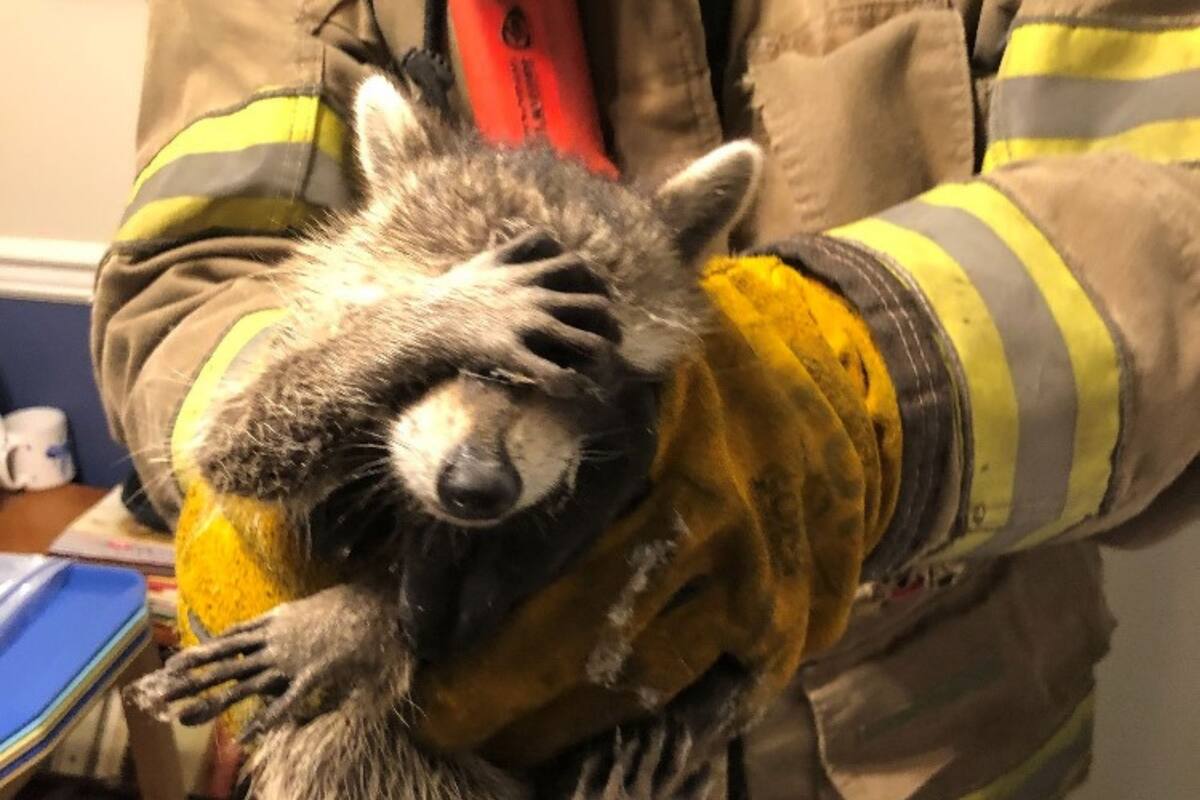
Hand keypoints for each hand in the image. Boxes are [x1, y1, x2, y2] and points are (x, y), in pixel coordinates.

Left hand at [123, 584, 396, 740]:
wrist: (383, 602)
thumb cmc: (353, 604)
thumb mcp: (312, 606)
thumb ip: (289, 619)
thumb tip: (273, 622)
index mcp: (276, 621)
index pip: (229, 640)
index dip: (200, 652)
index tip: (172, 664)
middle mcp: (277, 640)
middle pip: (225, 661)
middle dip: (191, 678)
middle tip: (159, 692)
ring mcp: (293, 658)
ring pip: (245, 682)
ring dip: (214, 700)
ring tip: (184, 716)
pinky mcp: (315, 673)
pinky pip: (287, 700)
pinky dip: (267, 719)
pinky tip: (245, 736)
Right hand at [428, 229, 623, 396]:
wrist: (424, 318)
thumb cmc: (454, 291)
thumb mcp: (486, 260)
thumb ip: (514, 248)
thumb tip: (536, 236)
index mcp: (528, 274)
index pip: (577, 265)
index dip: (596, 280)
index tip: (602, 296)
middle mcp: (533, 296)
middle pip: (593, 303)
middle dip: (609, 322)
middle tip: (614, 338)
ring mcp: (524, 325)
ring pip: (582, 339)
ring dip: (600, 354)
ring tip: (605, 368)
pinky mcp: (510, 352)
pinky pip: (550, 373)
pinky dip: (568, 384)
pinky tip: (572, 390)